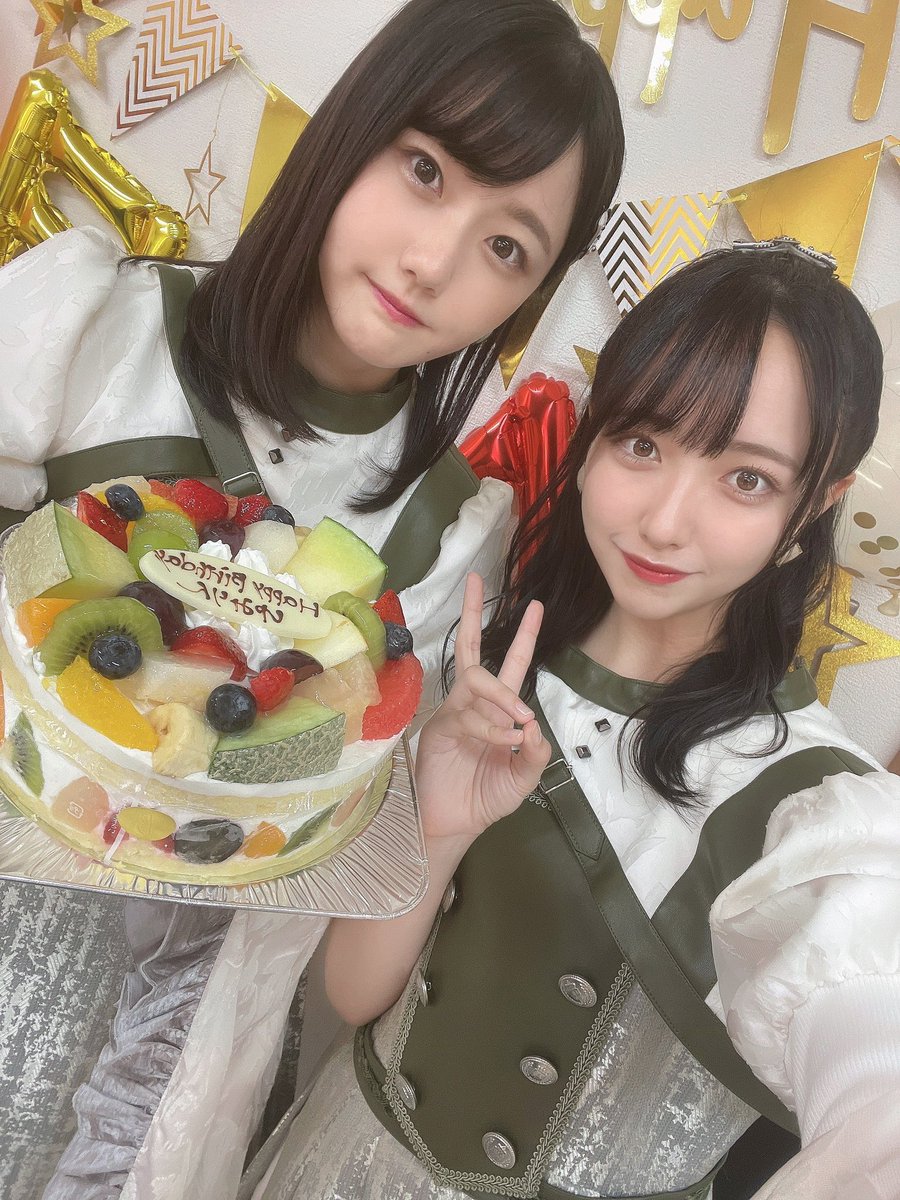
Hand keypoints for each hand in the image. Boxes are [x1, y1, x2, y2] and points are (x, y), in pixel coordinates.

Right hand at [415, 573, 550, 843]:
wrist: (453, 825)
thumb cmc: (485, 799)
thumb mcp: (522, 780)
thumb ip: (534, 754)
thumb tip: (533, 723)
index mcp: (499, 711)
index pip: (513, 666)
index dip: (524, 636)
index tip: (535, 605)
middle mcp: (475, 704)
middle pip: (472, 649)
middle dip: (474, 614)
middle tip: (475, 580)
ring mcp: (455, 712)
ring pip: (476, 681)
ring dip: (501, 694)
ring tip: (519, 717)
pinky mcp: (439, 727)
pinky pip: (467, 714)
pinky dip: (490, 724)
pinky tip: (506, 739)